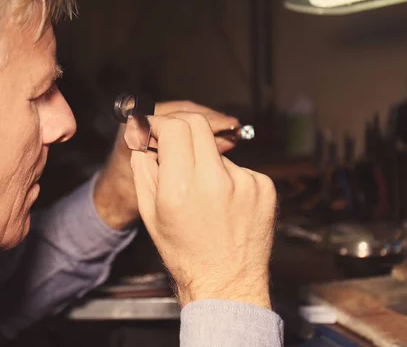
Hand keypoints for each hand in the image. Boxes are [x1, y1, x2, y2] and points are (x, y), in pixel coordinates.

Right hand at [130, 113, 276, 308]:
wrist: (227, 283)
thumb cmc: (186, 253)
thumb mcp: (152, 214)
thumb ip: (144, 170)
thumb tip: (142, 140)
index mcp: (182, 188)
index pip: (175, 127)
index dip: (161, 123)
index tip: (155, 128)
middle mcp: (216, 181)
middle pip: (198, 125)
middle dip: (181, 128)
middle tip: (174, 142)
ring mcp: (245, 182)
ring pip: (217, 150)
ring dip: (204, 160)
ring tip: (203, 193)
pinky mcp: (264, 187)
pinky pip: (239, 168)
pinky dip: (227, 177)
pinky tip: (224, 202)